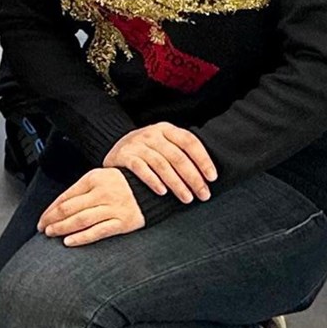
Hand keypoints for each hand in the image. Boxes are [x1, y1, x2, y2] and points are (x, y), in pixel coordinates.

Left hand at [39, 165, 146, 246]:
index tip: (42, 219)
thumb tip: (57, 208)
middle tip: (43, 228)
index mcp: (94, 178)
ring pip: (81, 220)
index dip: (50, 209)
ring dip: (62, 228)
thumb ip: (81, 191)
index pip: (66, 196)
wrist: (151, 191)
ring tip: (51, 234)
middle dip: (53, 219)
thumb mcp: (100, 179)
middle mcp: (102, 192)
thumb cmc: (121, 186)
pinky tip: (69, 241)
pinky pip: (98, 231)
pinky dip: (81, 237)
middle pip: (70, 208)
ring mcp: (113, 207)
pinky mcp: (123, 222)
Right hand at [102, 121, 216, 203]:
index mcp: (167, 129)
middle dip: (193, 178)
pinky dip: (153, 180)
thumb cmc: (147, 152)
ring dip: (177, 183)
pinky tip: (163, 192)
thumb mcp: (164, 145)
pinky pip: (141, 168)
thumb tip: (208, 176)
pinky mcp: (124, 155)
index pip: (189, 142)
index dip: (203, 160)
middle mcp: (152, 134)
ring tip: (187, 198)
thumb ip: (181, 153)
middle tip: (203, 195)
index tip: (212, 178)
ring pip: (161, 164)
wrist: (115, 149)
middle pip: (177, 156)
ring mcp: (137, 144)